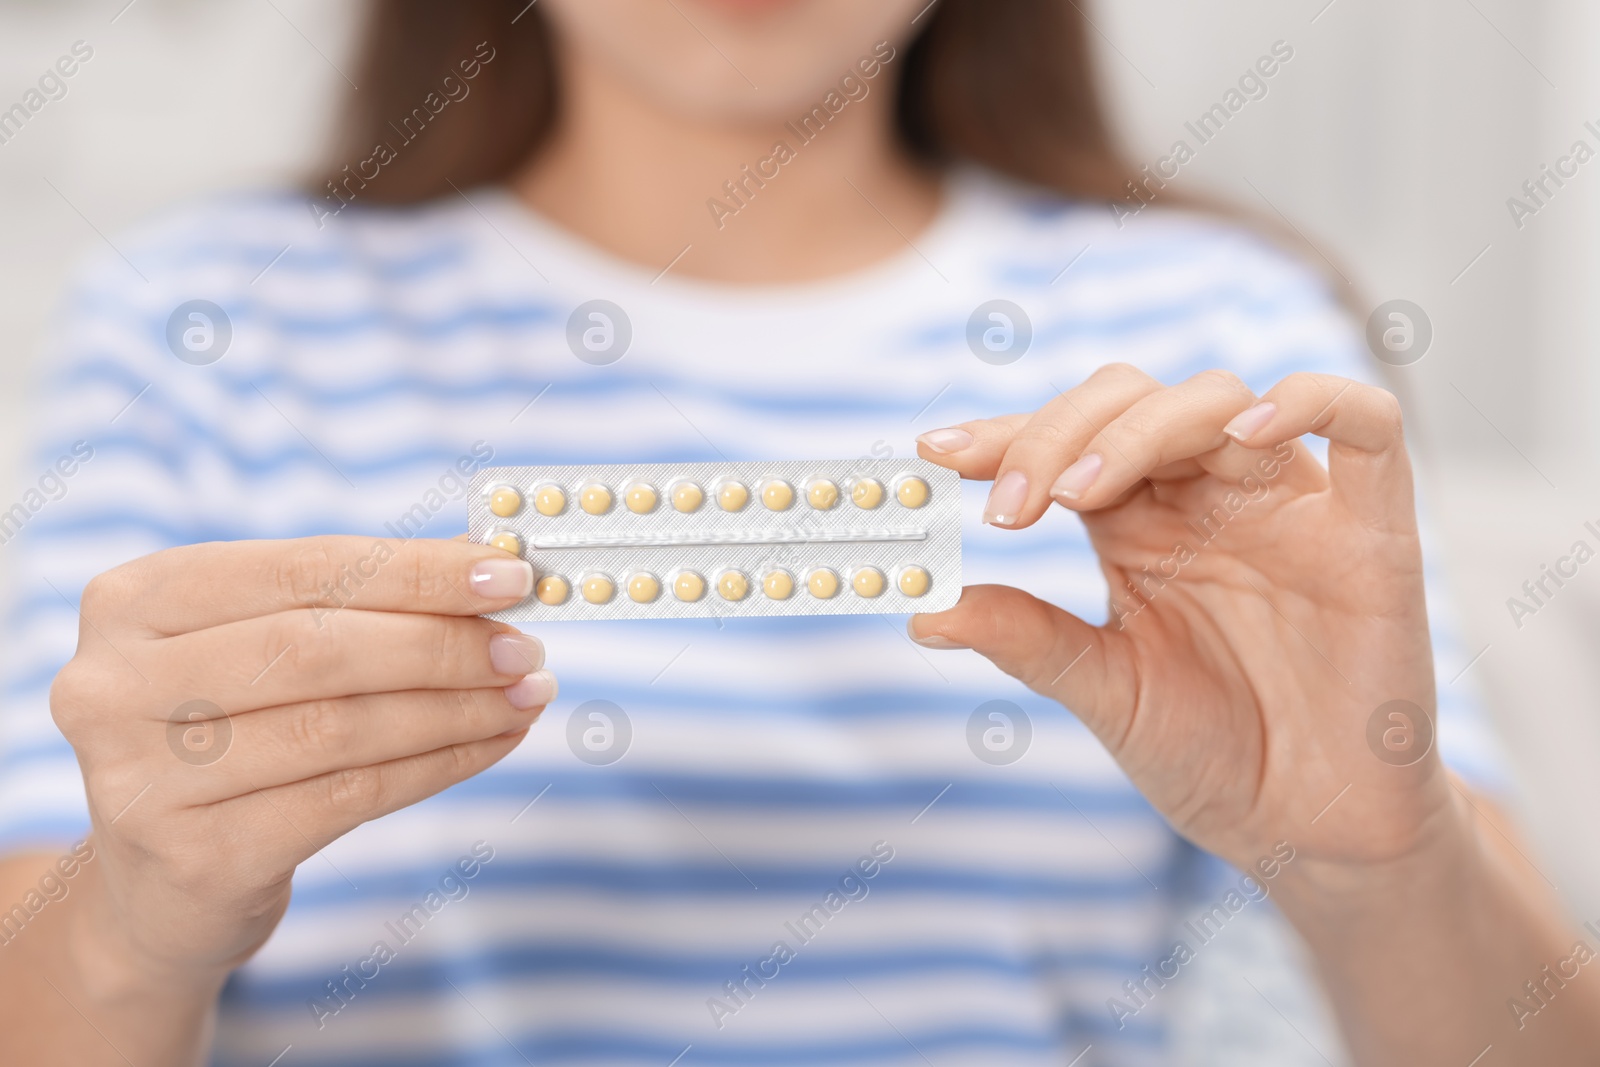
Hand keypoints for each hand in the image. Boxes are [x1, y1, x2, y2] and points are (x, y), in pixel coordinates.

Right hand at [48, 537, 552, 985]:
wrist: (156, 888)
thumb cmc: (230, 735)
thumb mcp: (258, 652)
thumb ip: (351, 607)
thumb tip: (489, 574)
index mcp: (132, 601)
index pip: (301, 568)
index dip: (416, 570)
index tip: (509, 573)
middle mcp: (114, 685)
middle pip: (318, 647)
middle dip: (443, 643)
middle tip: (525, 646)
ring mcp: (144, 780)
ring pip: (342, 727)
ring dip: (457, 708)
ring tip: (526, 695)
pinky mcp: (197, 858)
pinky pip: (351, 798)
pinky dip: (439, 764)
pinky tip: (492, 743)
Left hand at [911, 365, 1460, 879]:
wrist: (1309, 834)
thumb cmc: (1208, 755)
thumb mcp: (1105, 692)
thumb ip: (1027, 638)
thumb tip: (921, 609)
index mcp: (1138, 524)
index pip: (1069, 442)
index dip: (1005, 438)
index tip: (934, 456)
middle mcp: (1206, 497)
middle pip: (1131, 402)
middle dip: (1056, 434)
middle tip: (1007, 505)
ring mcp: (1288, 505)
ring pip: (1218, 400)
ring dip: (1138, 429)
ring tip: (1078, 492)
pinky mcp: (1373, 530)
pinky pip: (1366, 424)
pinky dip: (1310, 401)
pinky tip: (1244, 434)